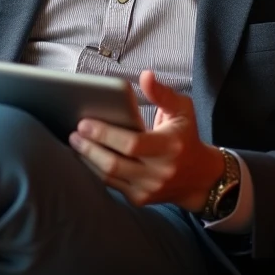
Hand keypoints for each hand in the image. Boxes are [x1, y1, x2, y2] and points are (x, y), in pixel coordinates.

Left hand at [69, 71, 224, 212]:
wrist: (200, 178)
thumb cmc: (186, 137)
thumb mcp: (182, 110)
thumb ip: (162, 93)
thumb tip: (145, 75)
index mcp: (169, 147)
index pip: (132, 144)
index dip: (105, 134)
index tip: (84, 122)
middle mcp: (159, 172)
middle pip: (114, 163)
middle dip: (89, 148)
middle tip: (74, 133)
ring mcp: (148, 189)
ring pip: (108, 177)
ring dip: (87, 159)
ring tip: (75, 142)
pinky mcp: (139, 198)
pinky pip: (111, 185)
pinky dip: (94, 170)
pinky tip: (84, 157)